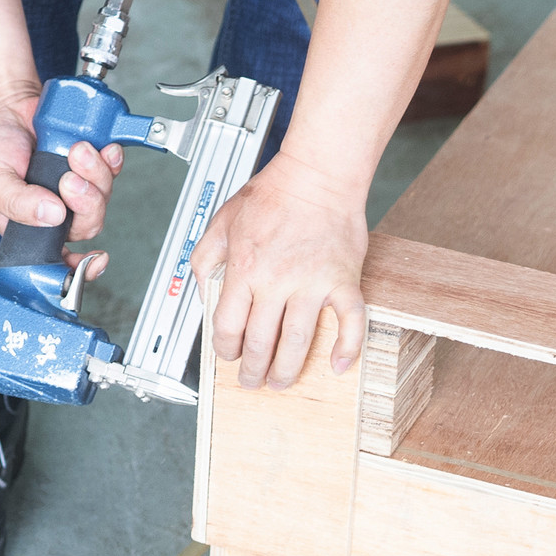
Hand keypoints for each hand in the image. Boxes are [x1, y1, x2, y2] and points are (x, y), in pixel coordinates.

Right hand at [0, 89, 124, 270]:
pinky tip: (102, 149)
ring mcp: (75, 188)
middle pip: (88, 224)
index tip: (96, 260)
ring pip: (102, 196)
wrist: (1, 106)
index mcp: (32, 227)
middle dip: (87, 202)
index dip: (83, 267)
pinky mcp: (89, 164)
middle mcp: (57, 212)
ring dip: (96, 174)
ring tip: (76, 151)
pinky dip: (111, 160)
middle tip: (69, 178)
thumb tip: (53, 216)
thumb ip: (18, 203)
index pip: (61, 258)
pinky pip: (111, 170)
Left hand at [197, 151, 368, 389]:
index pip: (227, 325)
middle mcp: (276, 280)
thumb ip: (206, 259)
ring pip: (298, 341)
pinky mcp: (343, 280)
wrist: (318, 174)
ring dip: (288, 369)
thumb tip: (205, 296)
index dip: (224, 349)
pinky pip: (350, 321)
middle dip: (253, 370)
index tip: (228, 355)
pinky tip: (339, 366)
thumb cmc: (273, 193)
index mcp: (244, 268)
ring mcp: (313, 283)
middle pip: (260, 341)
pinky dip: (347, 347)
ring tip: (282, 382)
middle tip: (251, 381)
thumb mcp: (222, 221)